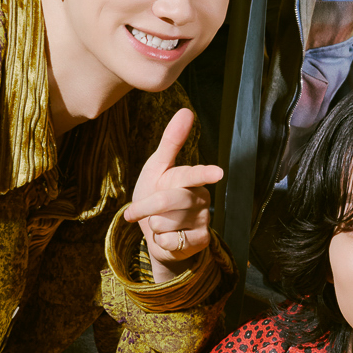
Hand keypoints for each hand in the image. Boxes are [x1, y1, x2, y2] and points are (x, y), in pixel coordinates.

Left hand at [122, 107, 222, 280]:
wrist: (157, 234)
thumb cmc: (157, 194)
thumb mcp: (157, 168)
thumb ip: (171, 142)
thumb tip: (186, 110)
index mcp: (191, 178)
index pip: (193, 175)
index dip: (204, 173)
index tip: (217, 173)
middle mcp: (202, 198)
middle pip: (167, 201)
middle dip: (145, 207)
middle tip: (135, 212)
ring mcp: (203, 220)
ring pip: (166, 223)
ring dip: (153, 225)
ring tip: (160, 224)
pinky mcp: (201, 241)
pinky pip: (171, 242)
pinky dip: (160, 242)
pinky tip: (168, 238)